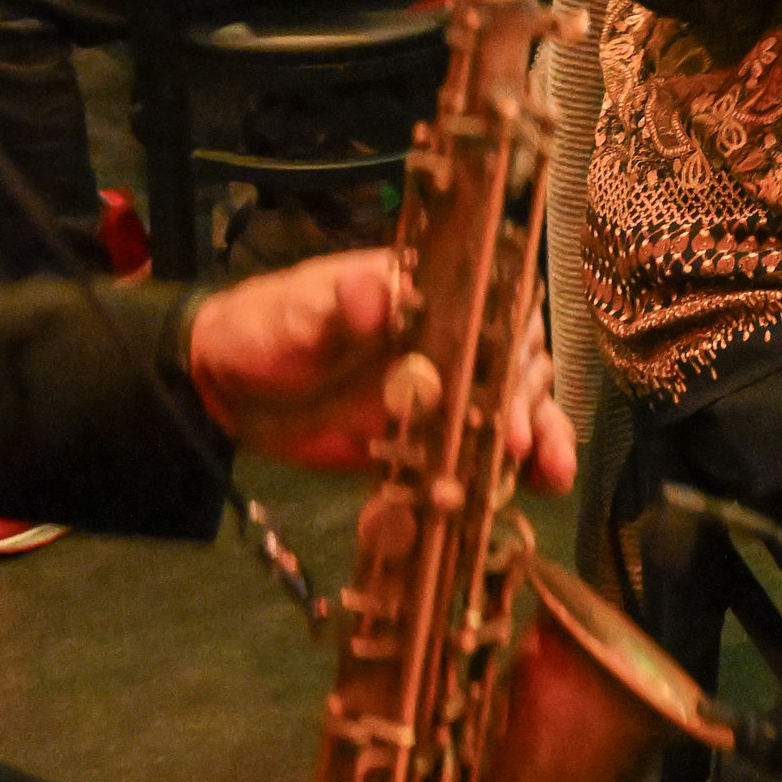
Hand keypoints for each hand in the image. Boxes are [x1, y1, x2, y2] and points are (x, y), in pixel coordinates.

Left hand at [185, 247, 576, 489]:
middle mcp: (448, 339)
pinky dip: (513, 469)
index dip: (509, 343)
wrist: (228, 389)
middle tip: (515, 443)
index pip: (491, 307)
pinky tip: (540, 489)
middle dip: (526, 402)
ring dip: (541, 436)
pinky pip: (482, 451)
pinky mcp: (432, 437)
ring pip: (514, 407)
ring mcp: (444, 390)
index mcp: (425, 295)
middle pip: (514, 362)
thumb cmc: (266, 327)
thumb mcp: (298, 311)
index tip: (508, 380)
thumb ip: (340, 304)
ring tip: (553, 473)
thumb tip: (376, 292)